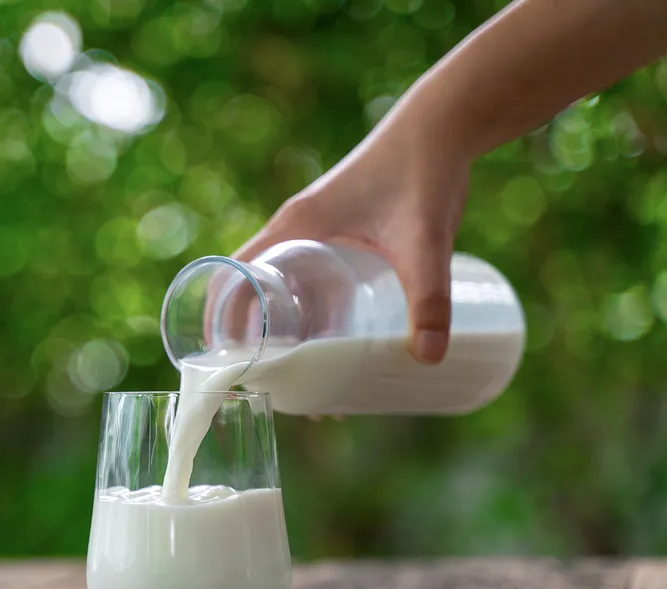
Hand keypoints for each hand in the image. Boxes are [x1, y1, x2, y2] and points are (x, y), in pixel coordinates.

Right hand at [232, 110, 470, 363]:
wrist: (445, 123)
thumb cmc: (424, 172)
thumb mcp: (424, 240)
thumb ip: (429, 297)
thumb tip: (430, 359)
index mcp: (292, 228)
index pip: (232, 277)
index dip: (222, 322)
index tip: (233, 365)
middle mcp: (294, 229)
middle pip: (252, 291)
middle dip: (257, 340)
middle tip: (283, 387)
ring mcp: (315, 230)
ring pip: (280, 287)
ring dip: (283, 328)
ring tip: (308, 376)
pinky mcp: (338, 233)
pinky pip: (304, 277)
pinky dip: (305, 310)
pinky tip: (332, 339)